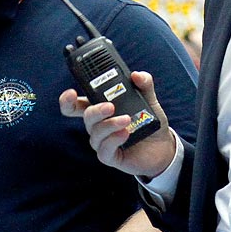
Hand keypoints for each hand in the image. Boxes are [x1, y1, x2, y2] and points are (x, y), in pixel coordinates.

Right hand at [59, 70, 175, 178]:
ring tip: (127, 120)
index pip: (76, 105)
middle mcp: (98, 125)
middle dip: (96, 110)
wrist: (162, 147)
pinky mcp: (110, 156)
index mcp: (101, 109)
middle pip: (87, 117)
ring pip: (96, 133)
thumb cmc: (149, 123)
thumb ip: (145, 85)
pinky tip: (125, 134)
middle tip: (110, 106)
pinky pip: (104, 150)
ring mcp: (103, 142)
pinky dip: (113, 140)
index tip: (71, 93)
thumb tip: (137, 75)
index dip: (68, 100)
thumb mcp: (150, 101)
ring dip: (109, 125)